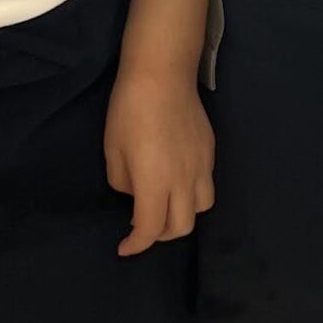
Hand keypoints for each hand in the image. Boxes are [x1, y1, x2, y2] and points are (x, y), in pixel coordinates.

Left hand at [106, 60, 213, 252]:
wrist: (162, 74)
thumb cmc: (129, 111)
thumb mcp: (113, 151)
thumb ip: (124, 183)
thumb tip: (136, 191)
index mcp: (156, 183)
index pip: (151, 229)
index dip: (137, 245)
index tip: (124, 247)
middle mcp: (184, 180)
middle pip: (183, 226)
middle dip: (161, 235)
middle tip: (144, 228)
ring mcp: (202, 166)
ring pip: (202, 208)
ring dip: (183, 215)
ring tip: (166, 206)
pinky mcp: (210, 151)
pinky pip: (206, 184)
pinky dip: (192, 193)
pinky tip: (176, 180)